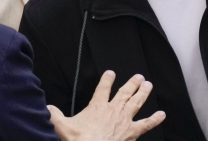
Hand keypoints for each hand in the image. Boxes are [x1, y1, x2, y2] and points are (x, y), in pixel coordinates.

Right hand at [48, 71, 164, 140]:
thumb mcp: (62, 126)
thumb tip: (46, 108)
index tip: (111, 72)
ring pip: (136, 103)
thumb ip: (54, 115)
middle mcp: (113, 110)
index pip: (103, 89)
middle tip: (138, 76)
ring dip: (143, 93)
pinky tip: (162, 114)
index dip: (107, 79)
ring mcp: (125, 120)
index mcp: (98, 107)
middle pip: (124, 93)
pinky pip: (146, 124)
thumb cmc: (79, 139)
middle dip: (132, 83)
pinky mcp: (132, 132)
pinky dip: (155, 119)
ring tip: (148, 85)